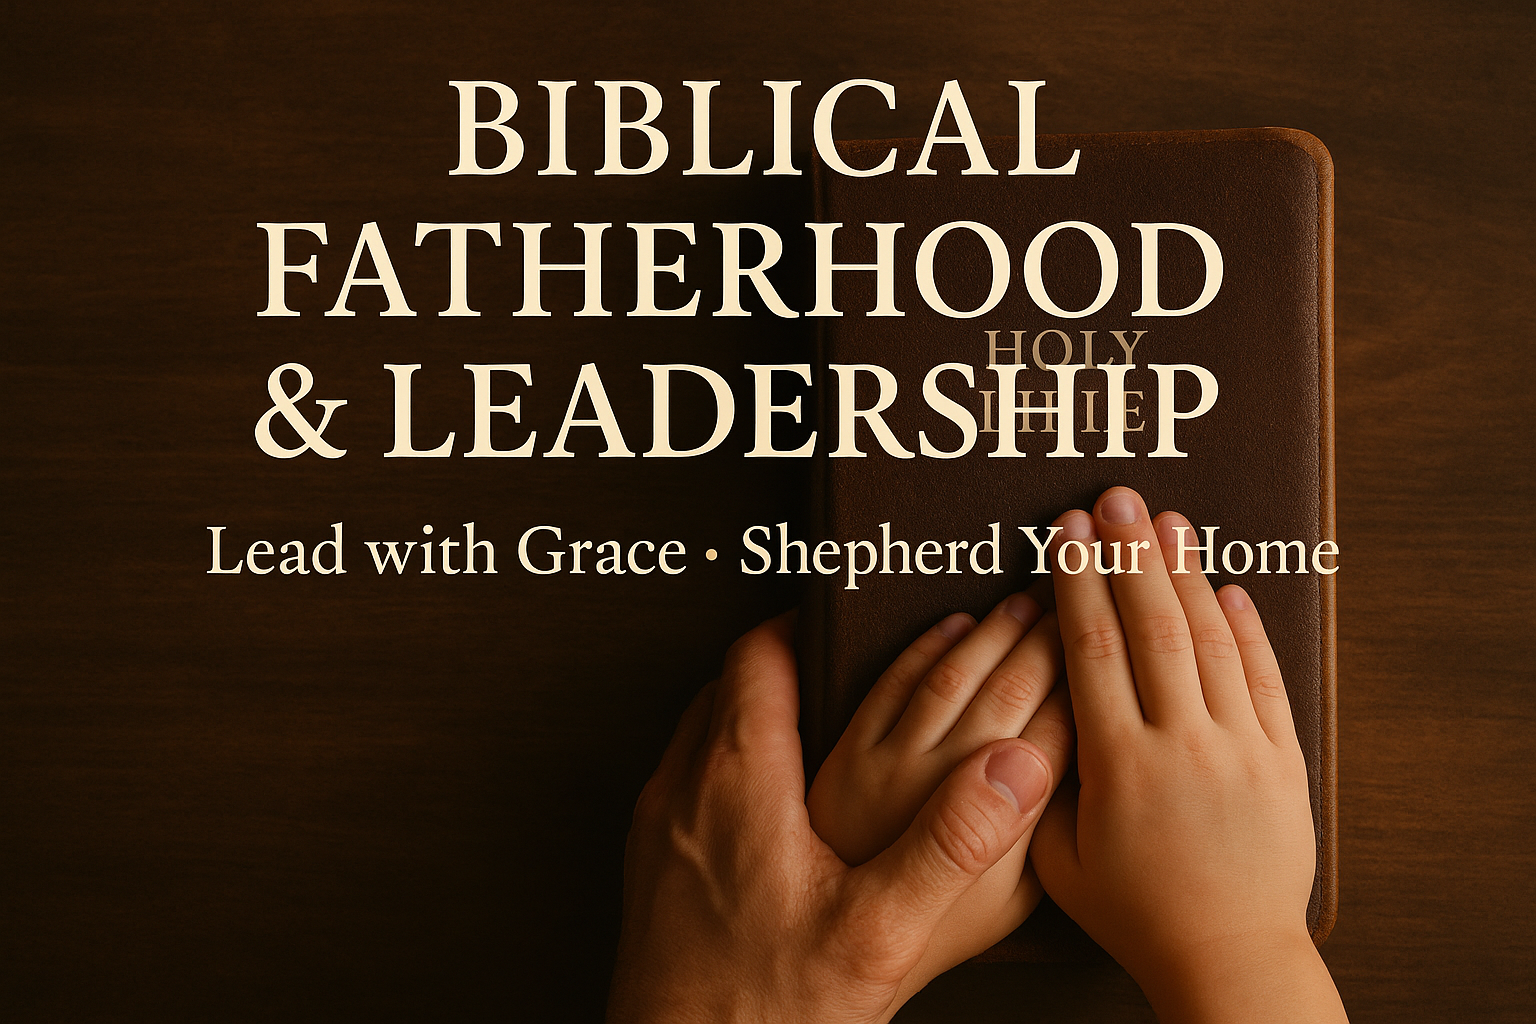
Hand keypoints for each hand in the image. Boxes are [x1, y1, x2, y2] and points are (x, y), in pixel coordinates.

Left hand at [608, 612, 1060, 1023]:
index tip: (844, 621)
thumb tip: (1012, 763)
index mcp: (738, 777)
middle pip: (728, 686)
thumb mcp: (877, 931)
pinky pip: (685, 783)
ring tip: (807, 728)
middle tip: (834, 667)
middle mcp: (684, 786)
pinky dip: (726, 768)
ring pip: (700, 733)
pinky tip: (768, 810)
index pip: (760, 656)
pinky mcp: (649, 867)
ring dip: (749, 716)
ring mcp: (658, 827)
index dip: (805, 627)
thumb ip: (950, 843)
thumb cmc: (764, 1010)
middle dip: (783, 666)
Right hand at [1031, 487, 1346, 1023]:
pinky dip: (1249, 631)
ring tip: (1169, 521)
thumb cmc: (1136, 913)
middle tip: (1113, 499)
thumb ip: (1044, 785)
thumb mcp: (1059, 860)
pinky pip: (1265, 681)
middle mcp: (1181, 745)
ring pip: (1212, 642)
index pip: (1092, 652)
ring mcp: (1239, 749)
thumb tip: (1034, 718)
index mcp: (1118, 766)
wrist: (1230, 956)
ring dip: (1188, 574)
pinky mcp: (1282, 762)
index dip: (1078, 585)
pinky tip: (1231, 588)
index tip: (1065, 535)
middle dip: (1129, 555)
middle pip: (1153, 629)